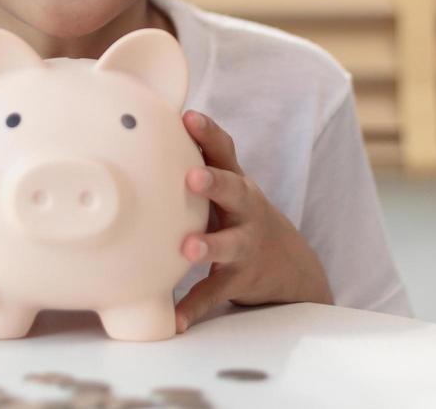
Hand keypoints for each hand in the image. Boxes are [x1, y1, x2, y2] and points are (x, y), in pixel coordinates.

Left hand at [174, 110, 333, 332]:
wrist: (290, 266)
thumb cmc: (239, 214)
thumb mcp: (228, 187)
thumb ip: (197, 160)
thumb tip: (145, 126)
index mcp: (236, 183)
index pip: (225, 151)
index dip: (208, 133)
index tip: (188, 117)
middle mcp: (246, 210)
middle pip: (236, 191)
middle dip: (215, 182)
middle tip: (192, 177)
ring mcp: (246, 245)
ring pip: (230, 244)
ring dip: (209, 245)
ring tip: (187, 249)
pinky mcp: (241, 278)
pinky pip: (216, 293)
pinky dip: (195, 306)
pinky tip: (176, 319)